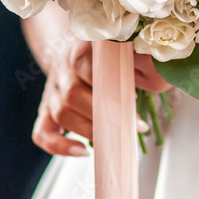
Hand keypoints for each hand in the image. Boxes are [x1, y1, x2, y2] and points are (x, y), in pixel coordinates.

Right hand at [31, 42, 172, 156]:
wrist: (66, 48)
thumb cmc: (100, 54)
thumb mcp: (112, 47)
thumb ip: (128, 58)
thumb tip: (155, 76)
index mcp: (77, 50)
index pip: (88, 69)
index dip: (110, 86)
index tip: (134, 99)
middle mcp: (61, 70)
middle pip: (73, 95)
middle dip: (105, 115)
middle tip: (132, 125)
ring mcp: (50, 92)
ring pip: (61, 114)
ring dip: (91, 131)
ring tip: (115, 138)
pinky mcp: (45, 110)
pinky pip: (42, 133)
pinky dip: (60, 147)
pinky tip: (83, 151)